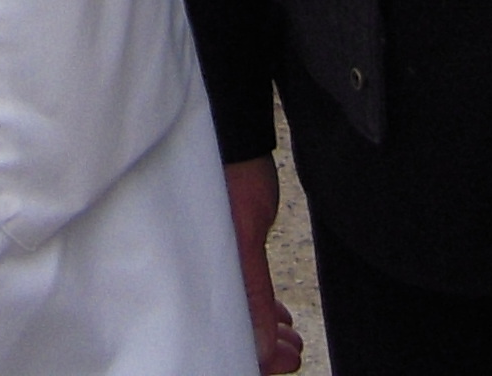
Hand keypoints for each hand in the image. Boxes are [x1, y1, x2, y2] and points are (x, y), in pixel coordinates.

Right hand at [224, 154, 305, 373]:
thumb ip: (253, 294)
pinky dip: (262, 309)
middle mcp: (205, 272)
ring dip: (265, 331)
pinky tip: (280, 316)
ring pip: (239, 313)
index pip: (221, 334)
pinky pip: (244, 292)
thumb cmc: (231, 178)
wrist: (235, 138)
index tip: (280, 364)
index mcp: (200, 275)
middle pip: (229, 328)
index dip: (252, 358)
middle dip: (262, 348)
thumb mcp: (246, 241)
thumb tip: (261, 347)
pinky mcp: (230, 250)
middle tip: (291, 354)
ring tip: (291, 339)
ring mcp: (217, 262)